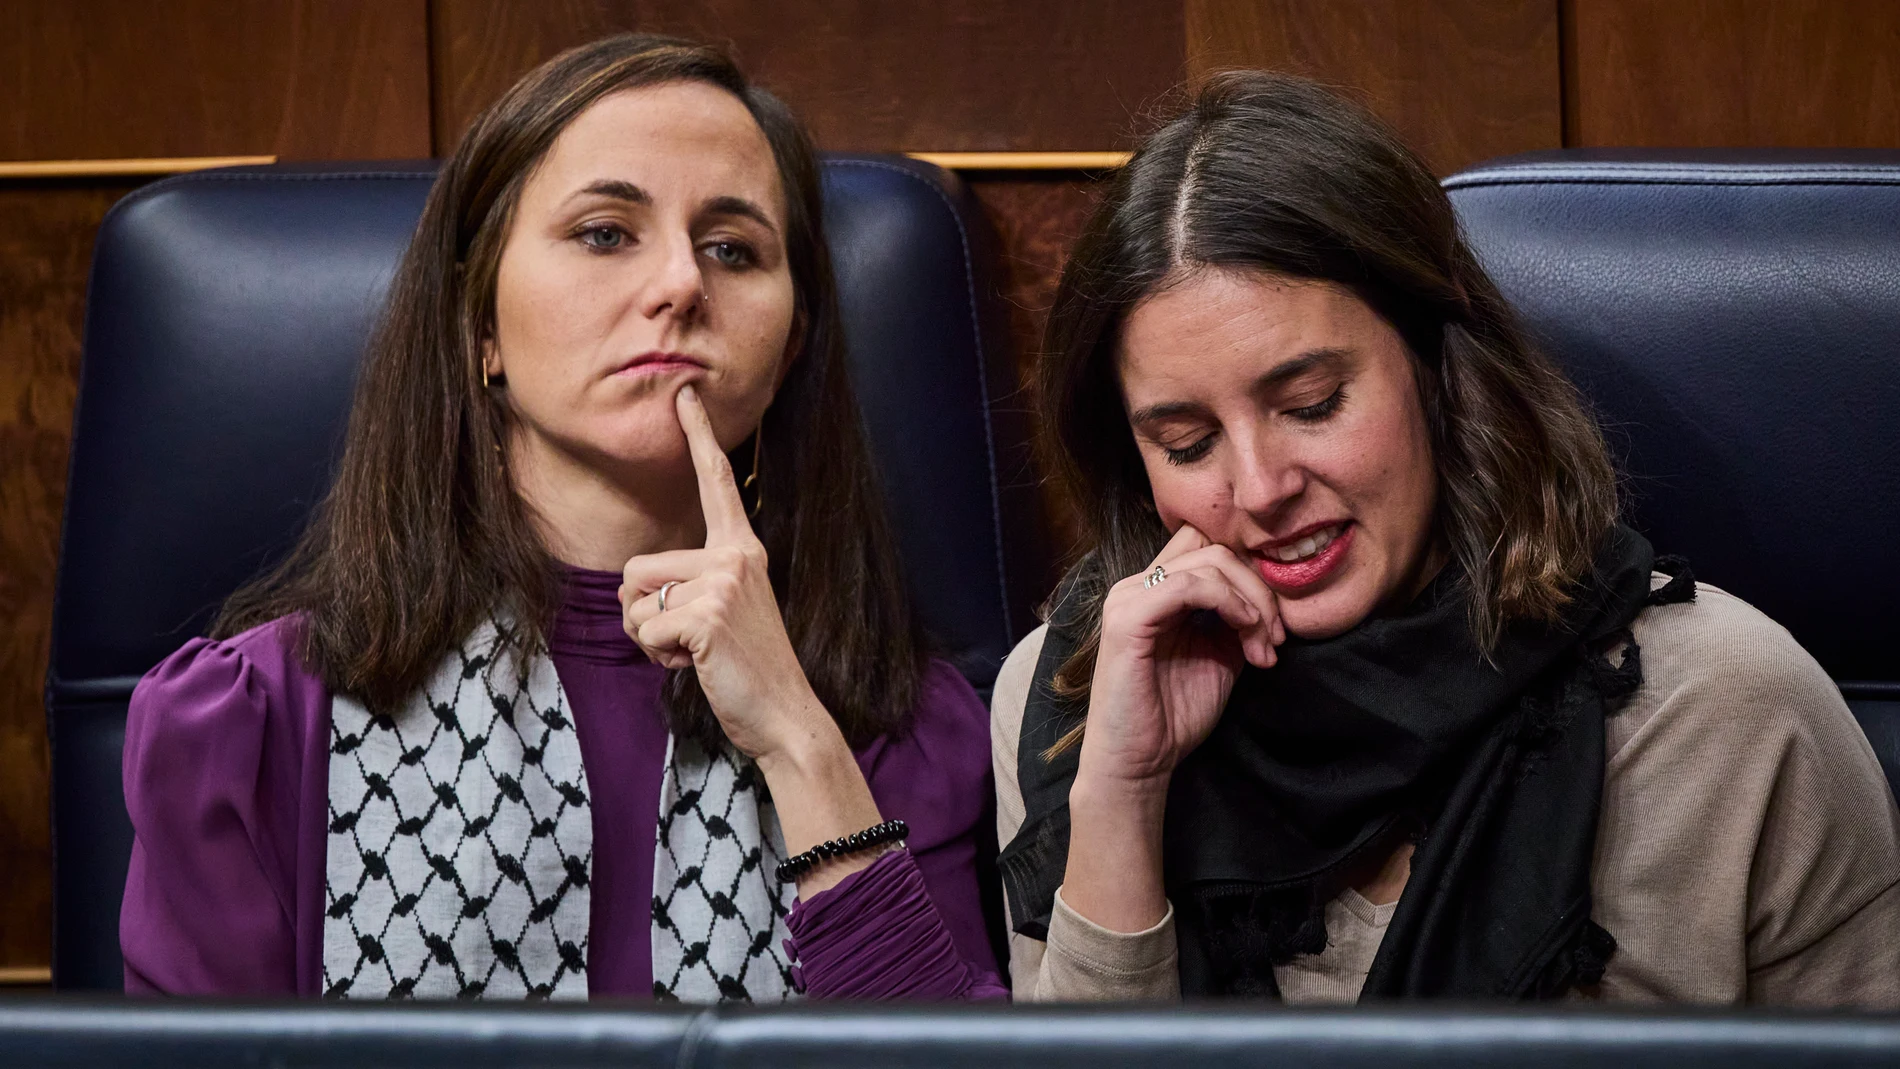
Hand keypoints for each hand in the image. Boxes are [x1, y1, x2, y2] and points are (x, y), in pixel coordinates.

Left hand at [618, 385, 825, 761]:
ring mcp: (724, 582)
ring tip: (693, 652)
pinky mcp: (707, 614)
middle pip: (637, 568)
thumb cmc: (747, 669)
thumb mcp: (726, 611)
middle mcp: (736, 556)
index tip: (686, 396)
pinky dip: (658, 657)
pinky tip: (696, 665)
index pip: (719, 483)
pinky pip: (645, 629)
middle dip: (643, 615)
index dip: (699, 437)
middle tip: (688, 641)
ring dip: (648, 637)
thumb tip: (637, 590)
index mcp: (743, 549)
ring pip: (633, 600)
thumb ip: (694, 584)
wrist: (785, 714)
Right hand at [1058, 524, 1282, 933]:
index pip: (1208, 545)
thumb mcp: (1219, 656)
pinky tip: (1245, 634)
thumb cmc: (1173, 715)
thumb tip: (1268, 598)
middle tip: (1276, 638)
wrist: (1139, 762)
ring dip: (1251, 601)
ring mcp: (1128, 597)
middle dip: (1259, 588)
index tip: (1274, 625)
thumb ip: (1235, 620)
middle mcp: (1137, 584)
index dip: (1248, 574)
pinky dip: (1228, 603)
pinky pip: (1188, 585)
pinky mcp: (1127, 619)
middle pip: (1215, 546)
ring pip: (1208, 560)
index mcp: (1156, 590)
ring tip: (1264, 647)